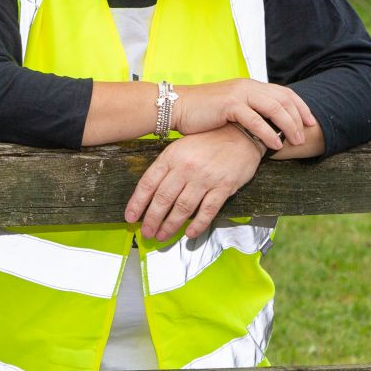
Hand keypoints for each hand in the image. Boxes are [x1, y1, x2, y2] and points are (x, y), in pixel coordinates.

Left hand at [124, 125, 264, 241]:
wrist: (240, 134)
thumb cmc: (207, 141)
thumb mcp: (180, 147)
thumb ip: (166, 167)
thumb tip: (151, 192)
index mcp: (171, 157)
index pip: (148, 183)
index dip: (137, 203)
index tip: (130, 217)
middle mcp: (185, 168)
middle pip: (163, 198)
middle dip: (152, 219)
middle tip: (146, 233)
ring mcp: (205, 178)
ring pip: (183, 207)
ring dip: (170, 225)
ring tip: (162, 236)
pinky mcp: (223, 187)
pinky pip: (208, 210)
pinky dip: (198, 225)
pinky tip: (189, 234)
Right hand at [171, 79, 315, 149]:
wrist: (175, 107)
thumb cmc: (200, 112)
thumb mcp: (230, 107)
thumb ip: (249, 111)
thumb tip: (268, 126)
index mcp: (249, 85)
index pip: (284, 93)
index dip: (300, 107)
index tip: (310, 122)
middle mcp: (247, 86)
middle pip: (284, 99)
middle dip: (299, 118)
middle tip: (305, 136)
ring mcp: (239, 94)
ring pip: (275, 108)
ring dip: (289, 126)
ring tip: (295, 142)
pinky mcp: (229, 105)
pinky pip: (256, 119)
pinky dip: (268, 132)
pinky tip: (274, 144)